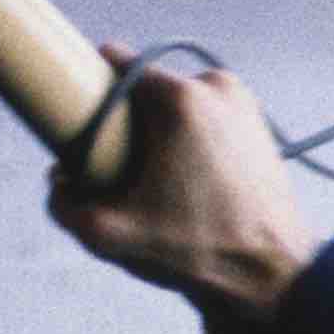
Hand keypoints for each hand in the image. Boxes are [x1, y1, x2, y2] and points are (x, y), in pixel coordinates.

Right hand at [44, 46, 321, 320]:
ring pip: (175, 101)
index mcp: (180, 99)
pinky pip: (204, 115)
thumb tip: (58, 179)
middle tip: (118, 162)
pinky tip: (183, 175)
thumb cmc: (199, 250)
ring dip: (158, 128)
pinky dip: (188, 136)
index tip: (81, 114)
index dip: (91, 86)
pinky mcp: (256, 121)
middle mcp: (215, 87)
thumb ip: (67, 207)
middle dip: (126, 117)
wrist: (275, 270)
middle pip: (145, 85)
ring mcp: (241, 101)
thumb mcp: (112, 235)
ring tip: (155, 176)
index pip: (115, 63)